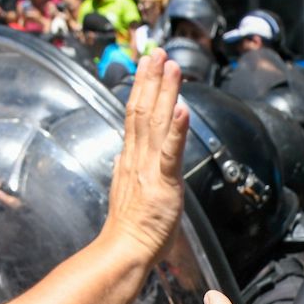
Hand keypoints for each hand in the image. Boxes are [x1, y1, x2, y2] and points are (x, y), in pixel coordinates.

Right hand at [102, 51, 191, 262]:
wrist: (123, 251)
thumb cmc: (130, 230)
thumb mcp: (127, 191)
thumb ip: (126, 170)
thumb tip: (121, 156)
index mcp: (130, 159)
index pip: (135, 115)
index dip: (142, 88)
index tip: (148, 65)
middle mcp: (138, 157)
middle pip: (143, 110)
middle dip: (152, 79)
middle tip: (158, 52)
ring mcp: (149, 168)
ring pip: (156, 123)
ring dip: (164, 92)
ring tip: (171, 67)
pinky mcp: (163, 183)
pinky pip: (170, 152)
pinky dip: (177, 130)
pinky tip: (182, 109)